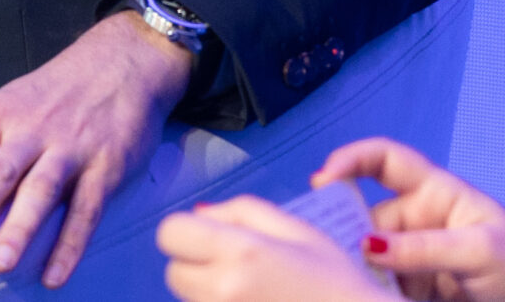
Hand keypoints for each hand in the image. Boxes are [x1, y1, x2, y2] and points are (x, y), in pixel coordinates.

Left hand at [0, 10, 191, 287]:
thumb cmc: (53, 93)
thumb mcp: (5, 109)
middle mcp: (32, 131)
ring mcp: (70, 149)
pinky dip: (70, 245)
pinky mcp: (106, 167)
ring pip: (40, 192)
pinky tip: (54, 274)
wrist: (120, 62)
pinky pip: (86, 210)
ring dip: (19, 229)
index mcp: (0, 116)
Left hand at [158, 194, 394, 301]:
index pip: (169, 233)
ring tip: (249, 293)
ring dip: (206, 294)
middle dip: (194, 267)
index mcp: (239, 252)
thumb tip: (199, 213)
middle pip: (173, 272)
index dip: (187, 233)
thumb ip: (241, 211)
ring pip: (188, 300)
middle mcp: (222, 290)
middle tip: (233, 270)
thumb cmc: (334, 280)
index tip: (209, 239)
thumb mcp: (295, 229)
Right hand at [313, 139, 504, 301]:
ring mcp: (412, 256)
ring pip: (368, 259)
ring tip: (358, 287)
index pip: (382, 160)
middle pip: (364, 218)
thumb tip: (366, 246)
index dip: (349, 159)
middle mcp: (414, 220)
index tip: (323, 180)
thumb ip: (423, 248)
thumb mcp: (479, 252)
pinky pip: (382, 287)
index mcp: (432, 192)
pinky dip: (375, 292)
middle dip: (346, 234)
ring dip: (361, 272)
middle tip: (331, 256)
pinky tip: (374, 297)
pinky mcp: (414, 288)